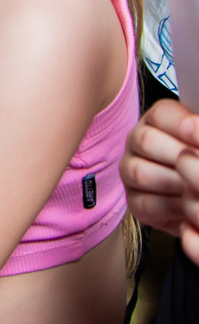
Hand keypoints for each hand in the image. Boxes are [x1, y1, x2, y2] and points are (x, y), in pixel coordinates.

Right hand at [123, 98, 198, 254]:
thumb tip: (198, 128)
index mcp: (160, 120)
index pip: (162, 114)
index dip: (183, 124)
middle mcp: (138, 141)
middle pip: (145, 141)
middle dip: (182, 157)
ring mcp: (131, 170)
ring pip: (140, 173)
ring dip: (178, 183)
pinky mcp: (134, 201)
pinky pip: (146, 204)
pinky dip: (174, 208)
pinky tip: (193, 205)